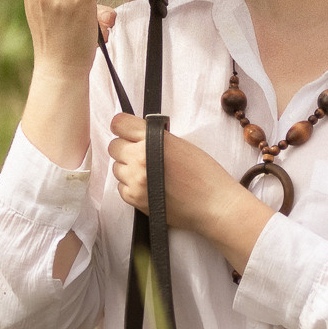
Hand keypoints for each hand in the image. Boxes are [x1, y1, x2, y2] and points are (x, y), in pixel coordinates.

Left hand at [109, 112, 272, 269]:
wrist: (213, 204)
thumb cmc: (204, 174)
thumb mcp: (180, 144)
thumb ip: (154, 137)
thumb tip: (135, 134)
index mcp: (153, 140)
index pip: (119, 123)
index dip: (123, 127)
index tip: (128, 132)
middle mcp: (140, 159)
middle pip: (114, 146)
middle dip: (125, 148)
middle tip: (142, 155)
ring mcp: (135, 181)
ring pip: (116, 168)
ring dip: (128, 169)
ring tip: (149, 174)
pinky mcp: (135, 199)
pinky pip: (121, 188)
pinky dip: (131, 187)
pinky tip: (150, 187)